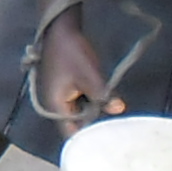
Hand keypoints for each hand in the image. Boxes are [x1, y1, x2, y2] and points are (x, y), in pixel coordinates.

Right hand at [31, 15, 121, 130]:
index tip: (107, 140)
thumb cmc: (72, 54)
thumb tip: (119, 109)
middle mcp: (53, 104)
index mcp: (55, 105)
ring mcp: (56, 95)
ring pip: (76, 112)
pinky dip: (88, 102)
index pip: (71, 132)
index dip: (87, 138)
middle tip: (114, 130)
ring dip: (91, 112)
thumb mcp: (92, 77)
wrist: (60, 30)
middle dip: (92, 125)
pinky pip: (76, 102)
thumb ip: (104, 96)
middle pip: (73, 124)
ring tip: (110, 116)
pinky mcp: (62, 87)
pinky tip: (102, 100)